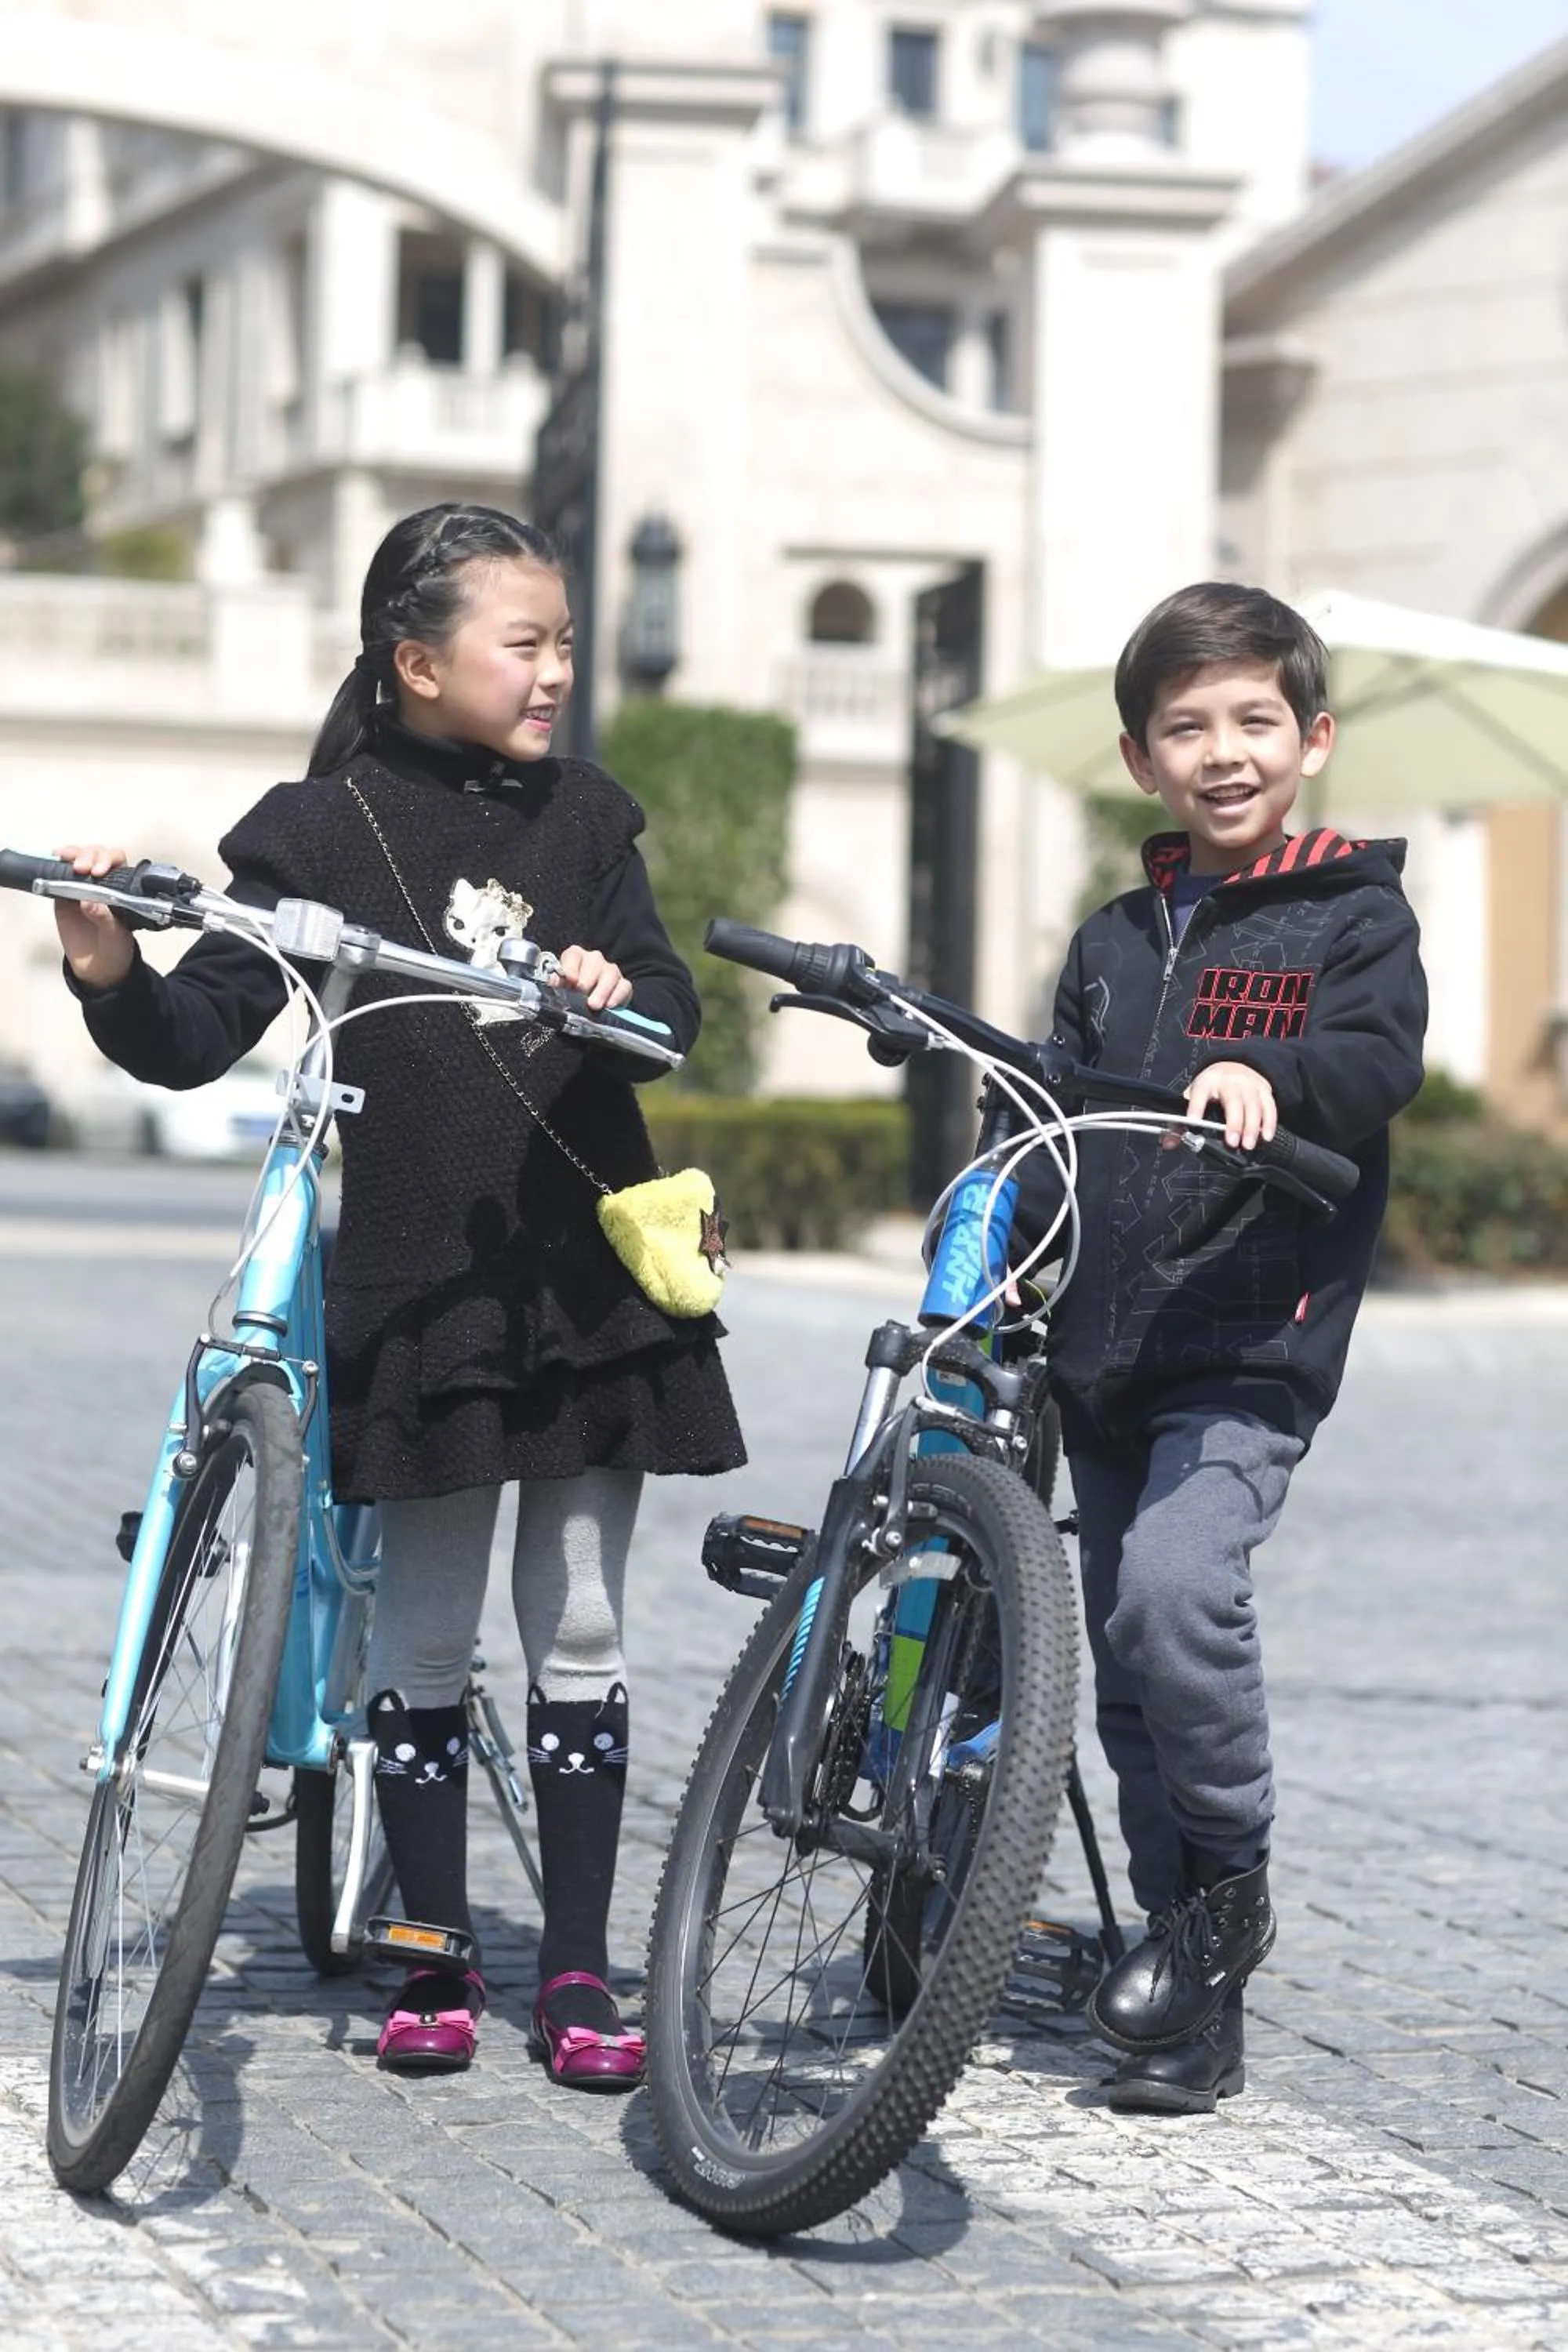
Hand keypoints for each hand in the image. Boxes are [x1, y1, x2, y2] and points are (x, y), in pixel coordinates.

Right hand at [52, 843, 136, 991]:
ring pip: (78, 859)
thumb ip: (105, 919)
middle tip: (82, 868)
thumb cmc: (114, 949)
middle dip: (89, 855)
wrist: (97, 968)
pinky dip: (55, 865)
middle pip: (96, 855)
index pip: (117, 862)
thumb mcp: (115, 937)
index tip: (98, 871)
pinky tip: (52, 859)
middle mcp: (102, 883)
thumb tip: (88, 902)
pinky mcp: (63, 896)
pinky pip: (58, 875)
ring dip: (72, 854)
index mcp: (121, 889)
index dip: (108, 860)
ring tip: (65, 858)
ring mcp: (81, 887)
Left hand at [555, 943, 631, 1011]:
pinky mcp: (623, 985)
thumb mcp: (561, 989)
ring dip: (602, 990)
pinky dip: (617, 996)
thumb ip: (556, 984)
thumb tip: (552, 983)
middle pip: (594, 963)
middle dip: (587, 980)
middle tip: (581, 995)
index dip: (571, 967)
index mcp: (575, 957)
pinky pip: (624, 986)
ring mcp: (610, 971)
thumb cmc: (572, 995)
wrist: (589, 1008)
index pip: (573, 955)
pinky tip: (609, 1006)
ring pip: (610, 973)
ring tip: (594, 1005)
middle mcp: (594, 960)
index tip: (570, 981)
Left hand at [1185, 1061, 1277, 1150]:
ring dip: (1252, 1127)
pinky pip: (1269, 1107)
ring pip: (1253, 1106)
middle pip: (1233, 1102)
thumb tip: (1168, 1143)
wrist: (1235, 1066)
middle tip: (1232, 1143)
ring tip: (1249, 1145)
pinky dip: (1269, 1123)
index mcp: (1207, 1082)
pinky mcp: (1264, 1091)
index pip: (1199, 1094)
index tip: (1193, 1121)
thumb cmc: (1213, 1087)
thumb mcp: (1195, 1097)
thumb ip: (1180, 1122)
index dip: (1196, 1107)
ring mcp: (1249, 1085)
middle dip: (1233, 1123)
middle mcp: (1229, 1082)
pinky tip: (1265, 1136)